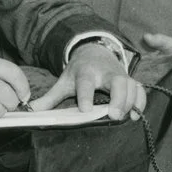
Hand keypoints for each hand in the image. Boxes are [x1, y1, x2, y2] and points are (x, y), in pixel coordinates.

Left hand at [29, 43, 145, 120]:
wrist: (94, 53)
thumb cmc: (79, 72)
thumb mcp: (64, 82)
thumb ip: (49, 98)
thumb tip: (30, 112)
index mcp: (86, 73)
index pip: (86, 83)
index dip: (85, 96)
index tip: (85, 110)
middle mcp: (105, 73)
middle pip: (117, 82)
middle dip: (118, 98)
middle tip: (114, 115)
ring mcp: (120, 76)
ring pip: (131, 85)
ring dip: (130, 101)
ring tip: (125, 118)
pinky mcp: (130, 80)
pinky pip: (140, 90)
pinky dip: (140, 102)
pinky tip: (135, 115)